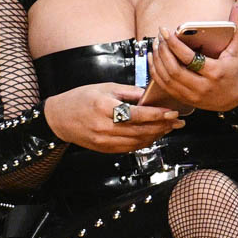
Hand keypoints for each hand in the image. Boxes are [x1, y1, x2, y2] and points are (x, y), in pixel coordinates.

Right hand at [43, 82, 183, 153]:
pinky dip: (143, 142)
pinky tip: (153, 135)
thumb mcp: (105, 87)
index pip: (137, 114)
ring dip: (156, 135)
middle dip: (162, 127)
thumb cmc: (82, 98)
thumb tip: (150, 96)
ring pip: (137, 141)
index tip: (172, 113)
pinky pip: (129, 148)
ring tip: (169, 128)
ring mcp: (104, 140)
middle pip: (140, 130)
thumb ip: (129, 92)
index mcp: (104, 106)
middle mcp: (104, 126)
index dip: (157, 115)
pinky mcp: (104, 149)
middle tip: (178, 122)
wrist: (59, 118)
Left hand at [149, 1, 237, 111]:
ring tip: (156, 45)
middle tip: (159, 37)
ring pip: (167, 79)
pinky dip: (156, 72)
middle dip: (163, 52)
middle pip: (174, 70)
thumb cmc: (237, 71)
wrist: (237, 99)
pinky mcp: (185, 100)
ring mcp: (192, 95)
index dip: (174, 44)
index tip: (166, 31)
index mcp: (215, 72)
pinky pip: (165, 87)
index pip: (189, 58)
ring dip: (157, 61)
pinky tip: (153, 59)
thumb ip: (237, 25)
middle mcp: (202, 86)